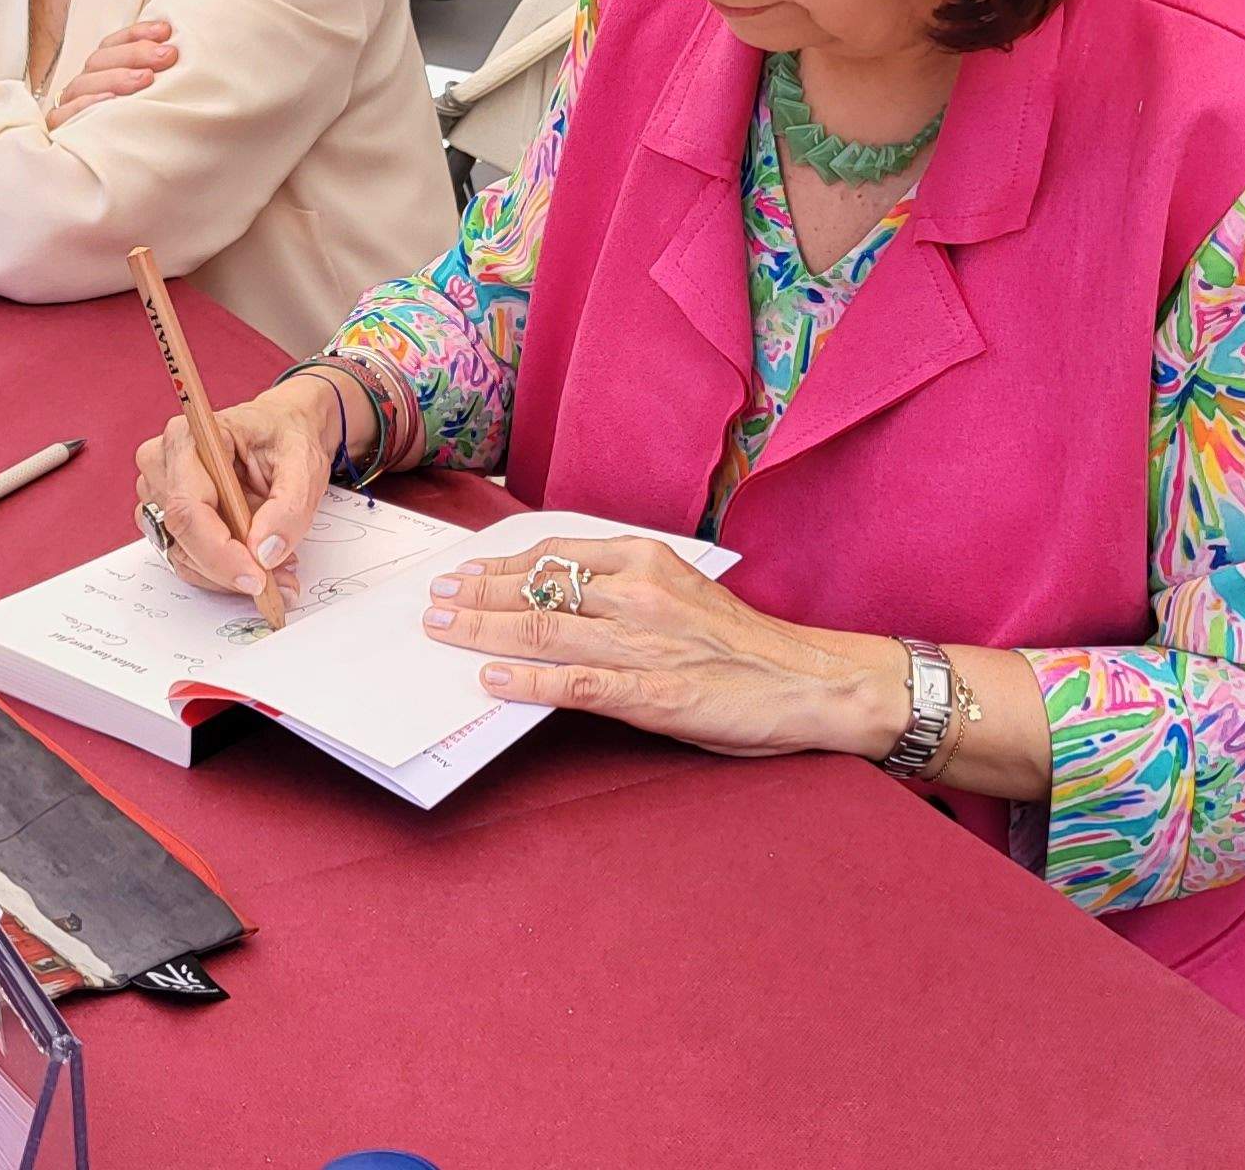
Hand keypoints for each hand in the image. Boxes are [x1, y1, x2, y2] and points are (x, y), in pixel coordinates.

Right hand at [47, 19, 172, 128]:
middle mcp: (83, 89)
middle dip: (135, 54)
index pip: (112, 45)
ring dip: (117, 77)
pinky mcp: (60, 133)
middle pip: (100, 60)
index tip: (167, 32)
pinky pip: (66, 114)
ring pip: (85, 83)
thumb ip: (155, 81)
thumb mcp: (148, 107)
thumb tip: (178, 49)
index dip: (137, 34)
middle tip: (168, 56)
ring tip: (147, 80)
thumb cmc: (138, 140)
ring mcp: (69, 110)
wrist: (118, 190)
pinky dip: (87, 105)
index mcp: (100, 75)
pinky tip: (110, 102)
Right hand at [130, 372, 342, 613]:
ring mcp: (159, 492)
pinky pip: (187, 559)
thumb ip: (288, 508)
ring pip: (183, 555)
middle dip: (232, 568)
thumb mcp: (304, 465)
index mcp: (188, 438)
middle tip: (280, 580)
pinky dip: (223, 571)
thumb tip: (264, 552)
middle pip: (182, 536)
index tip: (257, 577)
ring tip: (278, 568)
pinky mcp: (166, 517)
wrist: (281, 432)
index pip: (187, 507)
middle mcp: (162, 464)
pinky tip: (258, 563)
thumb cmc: (285, 437)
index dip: (219, 551)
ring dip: (230, 573)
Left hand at [425, 536, 902, 759]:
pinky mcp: (653, 692)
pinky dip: (528, 682)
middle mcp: (639, 593)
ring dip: (484, 632)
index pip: (555, 553)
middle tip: (434, 601)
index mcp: (647, 560)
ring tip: (443, 632)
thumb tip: (560, 596)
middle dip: (478, 595)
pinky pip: (576, 684)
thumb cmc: (743, 641)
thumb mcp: (683, 591)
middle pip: (538, 589)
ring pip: (545, 631)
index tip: (465, 570)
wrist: (810, 681)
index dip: (502, 564)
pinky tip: (493, 682)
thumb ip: (626, 588)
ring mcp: (644, 643)